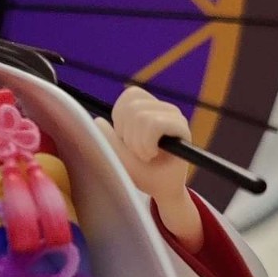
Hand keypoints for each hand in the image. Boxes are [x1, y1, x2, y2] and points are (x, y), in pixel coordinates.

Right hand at [98, 86, 203, 249]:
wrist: (161, 179)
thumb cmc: (152, 179)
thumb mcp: (133, 171)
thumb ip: (115, 148)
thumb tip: (98, 121)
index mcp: (179, 130)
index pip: (153, 124)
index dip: (144, 143)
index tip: (149, 158)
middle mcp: (173, 113)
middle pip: (139, 113)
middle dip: (132, 138)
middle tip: (139, 154)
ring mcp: (160, 105)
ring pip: (131, 104)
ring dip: (124, 129)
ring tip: (133, 145)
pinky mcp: (147, 102)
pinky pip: (128, 97)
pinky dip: (119, 115)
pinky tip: (126, 132)